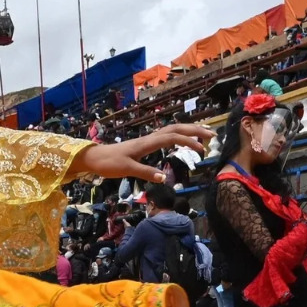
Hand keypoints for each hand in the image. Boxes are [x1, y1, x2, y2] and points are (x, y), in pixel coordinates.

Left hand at [72, 124, 211, 183]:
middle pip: (176, 129)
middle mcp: (149, 139)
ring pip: (171, 130)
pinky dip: (178, 134)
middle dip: (195, 130)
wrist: (94, 157)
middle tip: (212, 136)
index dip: (189, 142)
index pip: (173, 138)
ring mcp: (147, 140)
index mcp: (147, 143)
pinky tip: (183, 139)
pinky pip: (165, 135)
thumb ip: (146, 173)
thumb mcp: (126, 170)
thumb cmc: (109, 163)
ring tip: (203, 134)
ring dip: (188, 130)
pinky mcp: (144, 144)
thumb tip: (164, 178)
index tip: (202, 151)